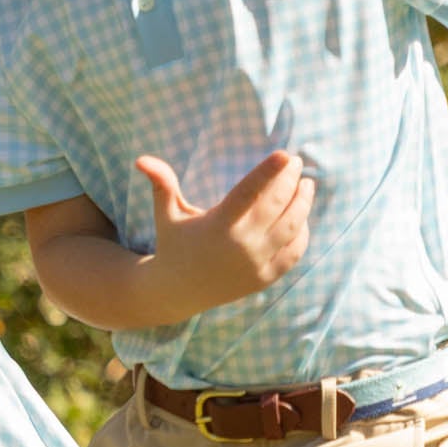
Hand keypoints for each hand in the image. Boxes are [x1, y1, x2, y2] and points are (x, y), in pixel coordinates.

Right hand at [135, 150, 314, 316]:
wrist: (178, 292)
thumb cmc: (173, 244)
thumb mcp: (166, 214)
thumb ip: (161, 184)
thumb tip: (141, 159)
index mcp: (218, 225)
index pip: (249, 192)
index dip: (269, 171)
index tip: (285, 154)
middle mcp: (241, 244)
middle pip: (278, 204)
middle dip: (290, 179)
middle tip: (295, 162)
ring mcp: (256, 263)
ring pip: (293, 225)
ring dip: (304, 201)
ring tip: (306, 184)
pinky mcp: (266, 277)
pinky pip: (295, 251)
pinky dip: (303, 231)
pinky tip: (302, 215)